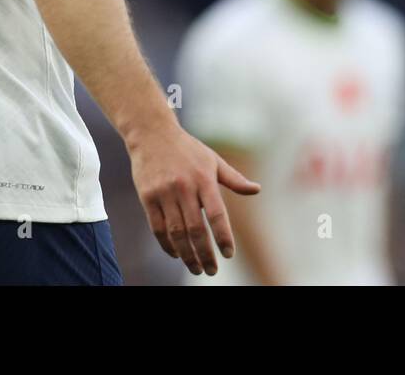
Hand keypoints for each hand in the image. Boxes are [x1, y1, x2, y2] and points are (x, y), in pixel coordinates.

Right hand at [127, 122, 259, 274]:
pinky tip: (176, 254)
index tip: (228, 254)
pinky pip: (157, 228)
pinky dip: (167, 245)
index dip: (223, 237)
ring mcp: (164, 193)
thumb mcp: (213, 160)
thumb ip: (234, 179)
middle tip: (211, 271)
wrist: (151, 134)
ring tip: (195, 268)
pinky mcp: (147, 197)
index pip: (217, 214)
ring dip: (187, 255)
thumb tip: (257, 190)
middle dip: (205, 254)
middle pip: (196, 229)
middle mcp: (184, 187)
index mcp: (204, 179)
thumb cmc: (187, 149)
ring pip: (176, 232)